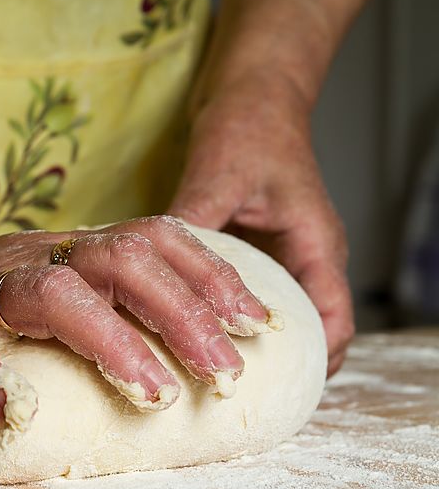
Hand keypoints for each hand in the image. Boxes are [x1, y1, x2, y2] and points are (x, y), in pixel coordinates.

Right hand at [0, 216, 275, 424]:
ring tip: (151, 395)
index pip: (149, 238)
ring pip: (48, 294)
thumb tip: (201, 355)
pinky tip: (7, 410)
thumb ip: (106, 312)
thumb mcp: (49, 302)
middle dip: (181, 313)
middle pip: (116, 259)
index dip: (208, 275)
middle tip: (224, 372)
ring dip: (109, 342)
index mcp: (63, 251)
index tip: (256, 323)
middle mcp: (25, 257)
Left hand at [169, 78, 353, 375]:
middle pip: (310, 330)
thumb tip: (155, 270)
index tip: (276, 392)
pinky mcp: (258, 249)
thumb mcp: (221, 176)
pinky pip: (253, 295)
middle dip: (282, 365)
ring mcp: (284, 254)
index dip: (314, 362)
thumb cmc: (251, 126)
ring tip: (213, 374)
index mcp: (316, 244)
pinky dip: (233, 317)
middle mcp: (306, 256)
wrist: (253, 94)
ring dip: (255, 346)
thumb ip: (196, 223)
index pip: (334, 320)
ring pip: (281, 316)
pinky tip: (195, 331)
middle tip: (234, 394)